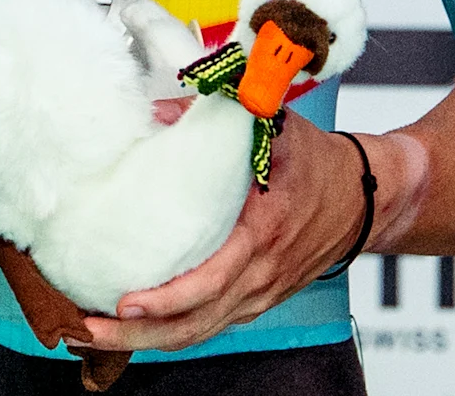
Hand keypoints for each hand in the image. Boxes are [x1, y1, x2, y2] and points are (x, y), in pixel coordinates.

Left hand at [67, 118, 376, 359]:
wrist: (366, 197)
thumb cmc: (318, 162)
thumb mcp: (275, 128)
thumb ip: (216, 118)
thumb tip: (155, 113)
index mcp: (263, 235)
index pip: (211, 282)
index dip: (167, 299)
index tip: (126, 302)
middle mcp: (262, 275)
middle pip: (196, 323)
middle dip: (139, 335)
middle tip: (89, 328)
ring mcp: (261, 294)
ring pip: (201, 332)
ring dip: (147, 341)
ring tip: (97, 333)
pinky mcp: (258, 299)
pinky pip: (212, 324)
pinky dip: (172, 332)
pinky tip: (136, 327)